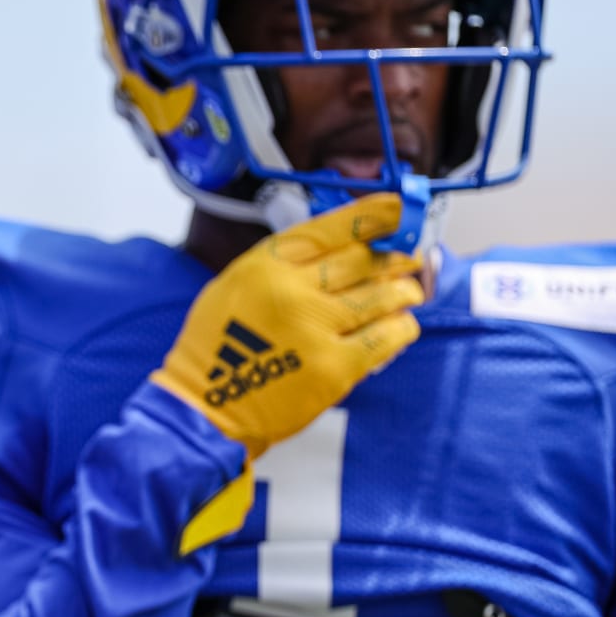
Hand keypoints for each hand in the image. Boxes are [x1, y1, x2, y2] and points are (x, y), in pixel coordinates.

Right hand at [156, 192, 423, 457]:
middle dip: (394, 256)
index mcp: (264, 265)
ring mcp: (316, 329)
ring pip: (380, 297)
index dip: (370, 216)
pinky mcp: (335, 368)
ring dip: (403, 291)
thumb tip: (341, 249)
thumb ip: (281, 265)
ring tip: (410, 292)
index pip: (329, 229)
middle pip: (361, 260)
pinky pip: (384, 338)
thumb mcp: (234, 285)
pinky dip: (401, 329)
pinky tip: (403, 325)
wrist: (205, 407)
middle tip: (409, 257)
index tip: (398, 209)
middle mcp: (293, 290)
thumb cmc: (216, 347)